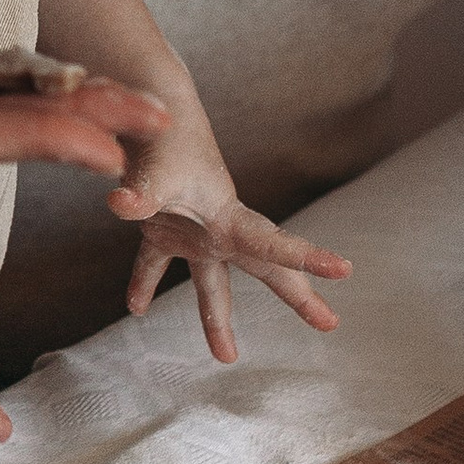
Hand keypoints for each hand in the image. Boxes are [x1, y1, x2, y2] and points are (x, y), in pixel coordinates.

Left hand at [104, 99, 349, 361]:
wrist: (147, 107)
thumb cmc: (161, 138)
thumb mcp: (154, 169)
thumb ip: (140, 193)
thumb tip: (119, 206)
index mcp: (228, 217)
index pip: (273, 243)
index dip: (307, 258)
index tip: (345, 269)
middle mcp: (218, 229)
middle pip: (265, 268)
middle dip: (298, 296)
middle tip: (331, 324)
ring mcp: (193, 232)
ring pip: (212, 283)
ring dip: (217, 318)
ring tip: (227, 356)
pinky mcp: (163, 228)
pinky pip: (154, 263)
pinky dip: (143, 283)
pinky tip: (134, 308)